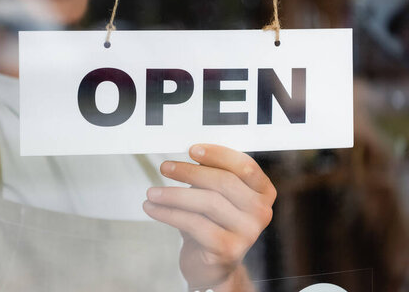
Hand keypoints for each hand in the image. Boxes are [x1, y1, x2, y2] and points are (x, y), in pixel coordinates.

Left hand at [142, 144, 276, 290]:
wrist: (212, 266)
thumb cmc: (212, 223)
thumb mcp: (216, 195)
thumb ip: (211, 175)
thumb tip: (189, 154)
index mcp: (263, 192)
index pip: (245, 166)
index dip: (218, 155)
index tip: (192, 150)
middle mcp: (261, 212)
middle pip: (223, 182)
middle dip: (189, 172)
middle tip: (165, 167)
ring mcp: (248, 232)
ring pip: (207, 202)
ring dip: (173, 194)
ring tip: (152, 193)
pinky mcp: (228, 249)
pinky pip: (194, 223)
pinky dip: (168, 213)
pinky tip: (152, 208)